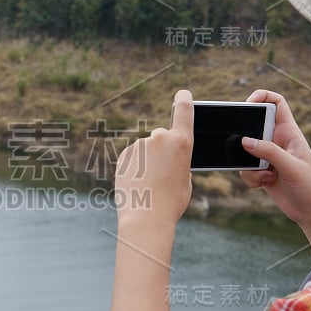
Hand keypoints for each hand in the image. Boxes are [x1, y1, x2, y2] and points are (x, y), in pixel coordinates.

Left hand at [115, 89, 193, 226]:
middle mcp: (160, 138)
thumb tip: (168, 158)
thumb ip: (179, 162)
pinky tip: (138, 183)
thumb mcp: (185, 180)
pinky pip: (134, 157)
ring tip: (150, 184)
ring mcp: (140, 145)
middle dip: (163, 150)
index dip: (184, 99)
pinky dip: (136, 167)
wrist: (145, 216)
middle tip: (164, 174)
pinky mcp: (125, 154)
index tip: (182, 94)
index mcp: (182, 142)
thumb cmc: (171, 202)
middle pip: (163, 137)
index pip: (184, 110)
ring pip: (147, 150)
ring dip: (148, 161)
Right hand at [239, 90, 310, 258]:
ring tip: (265, 175)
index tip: (247, 105)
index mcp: (289, 132)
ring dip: (248, 164)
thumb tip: (245, 141)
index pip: (276, 103)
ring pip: (245, 150)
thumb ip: (269, 152)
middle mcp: (277, 141)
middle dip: (245, 136)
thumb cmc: (310, 186)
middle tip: (245, 148)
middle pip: (253, 126)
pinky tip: (265, 184)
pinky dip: (250, 177)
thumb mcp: (291, 167)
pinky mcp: (261, 170)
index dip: (261, 97)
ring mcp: (268, 156)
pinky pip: (244, 168)